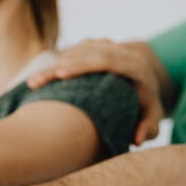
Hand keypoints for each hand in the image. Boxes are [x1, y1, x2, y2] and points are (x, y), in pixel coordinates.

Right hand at [27, 39, 162, 144]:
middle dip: (56, 68)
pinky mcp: (92, 46)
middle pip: (83, 55)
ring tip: (33, 84)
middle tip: (35, 82)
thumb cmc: (145, 102)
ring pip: (73, 53)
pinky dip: (55, 64)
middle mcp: (119, 51)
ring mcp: (104, 46)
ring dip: (50, 67)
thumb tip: (136, 139)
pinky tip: (42, 78)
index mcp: (134, 65)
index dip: (81, 66)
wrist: (144, 78)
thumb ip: (148, 128)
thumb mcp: (152, 116)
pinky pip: (70, 52)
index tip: (60, 74)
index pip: (105, 60)